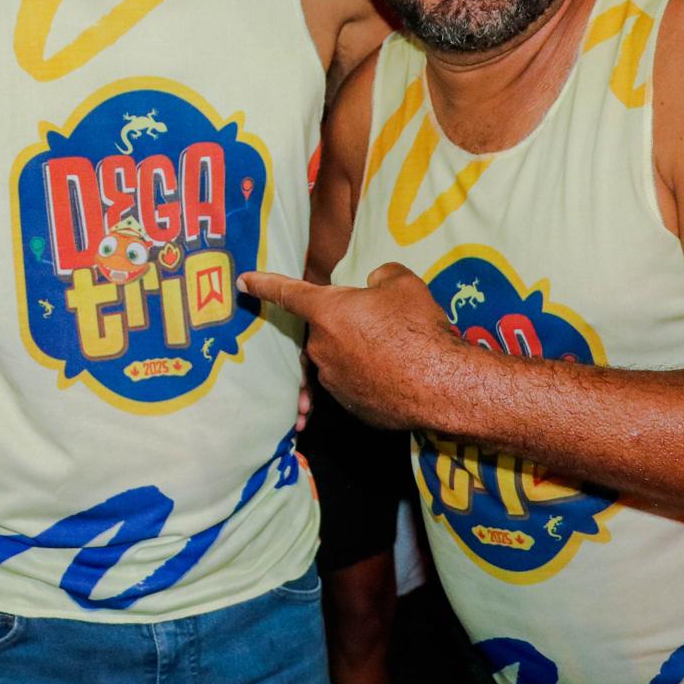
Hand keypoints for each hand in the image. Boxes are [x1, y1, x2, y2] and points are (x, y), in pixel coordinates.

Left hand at [239, 262, 463, 429]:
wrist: (440, 385)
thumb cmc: (417, 328)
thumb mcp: (402, 284)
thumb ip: (381, 277)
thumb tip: (375, 283)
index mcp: (327, 312)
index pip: (286, 292)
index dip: (264, 284)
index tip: (244, 282)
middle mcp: (321, 348)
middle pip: (324, 330)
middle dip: (346, 325)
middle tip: (381, 324)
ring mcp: (334, 381)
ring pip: (339, 359)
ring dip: (359, 353)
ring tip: (396, 352)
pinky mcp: (352, 407)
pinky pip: (354, 385)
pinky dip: (369, 379)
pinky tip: (397, 375)